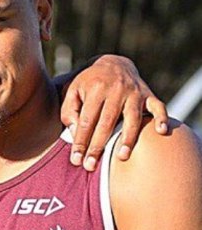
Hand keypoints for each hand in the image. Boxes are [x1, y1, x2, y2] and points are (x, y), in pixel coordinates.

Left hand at [60, 55, 167, 170]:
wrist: (112, 63)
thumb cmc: (88, 83)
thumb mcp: (72, 91)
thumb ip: (69, 111)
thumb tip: (74, 133)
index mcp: (94, 89)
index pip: (86, 120)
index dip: (80, 141)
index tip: (76, 159)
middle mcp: (115, 90)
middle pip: (106, 122)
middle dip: (98, 146)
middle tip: (90, 166)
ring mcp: (133, 92)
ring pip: (132, 118)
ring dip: (127, 138)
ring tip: (121, 157)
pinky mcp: (148, 94)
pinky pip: (158, 106)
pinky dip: (161, 118)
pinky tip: (160, 132)